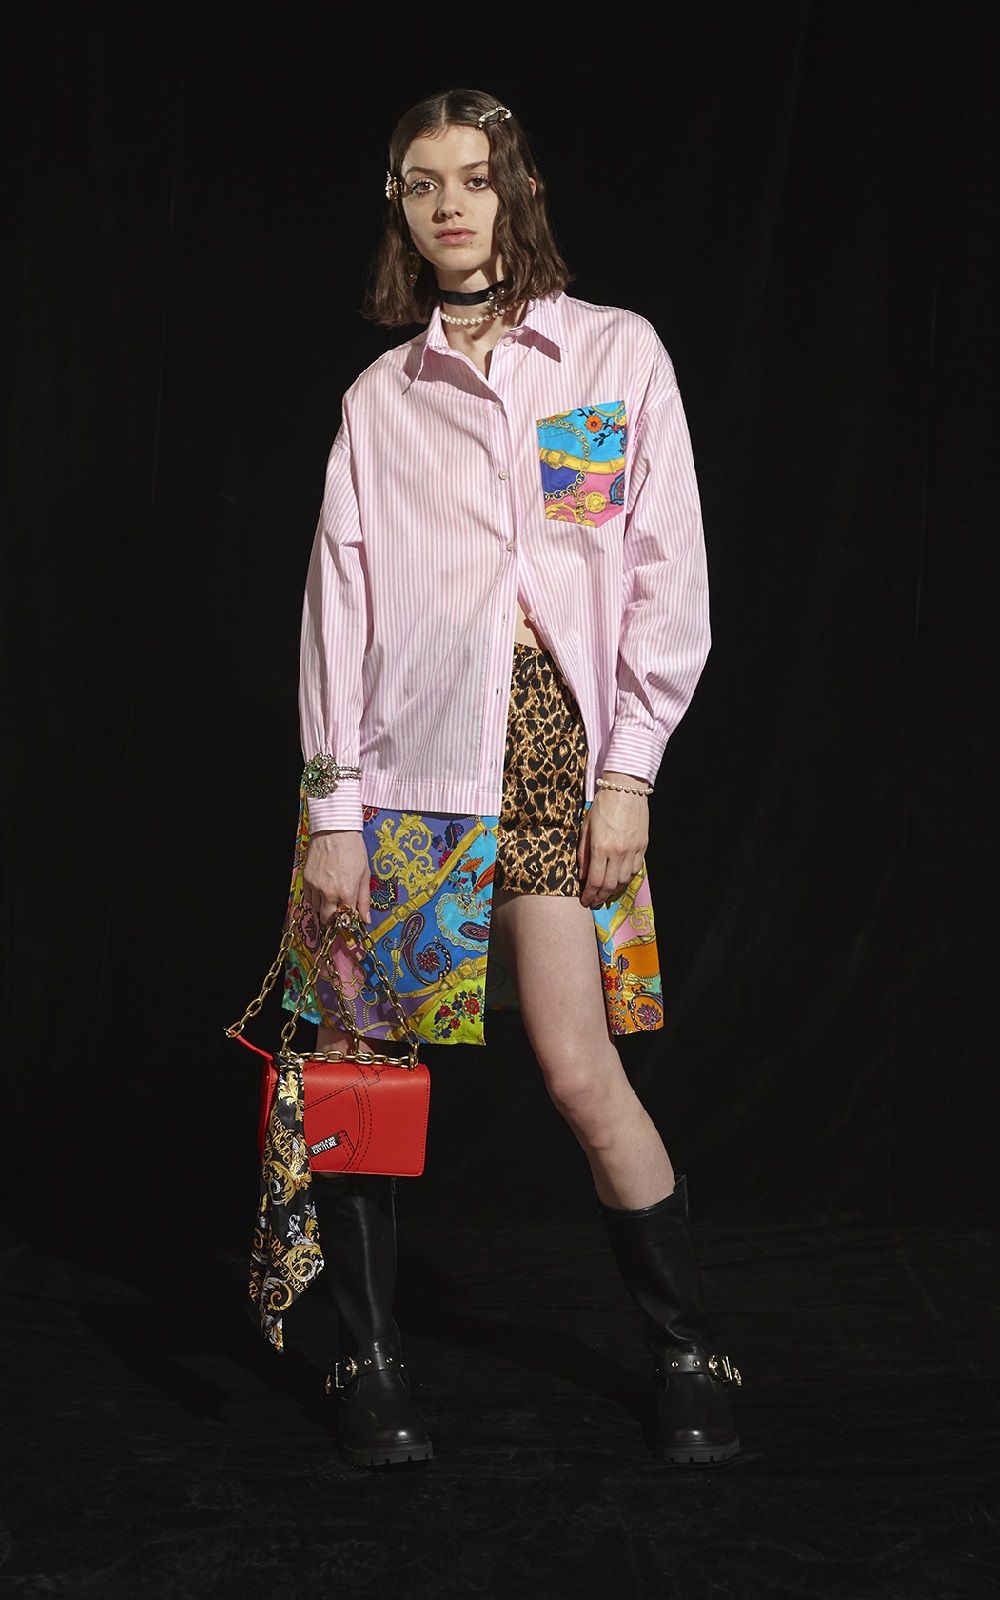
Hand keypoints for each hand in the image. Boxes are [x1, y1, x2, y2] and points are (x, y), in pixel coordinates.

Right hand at [302, 831, 371, 925]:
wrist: (335, 830)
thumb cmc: (353, 849)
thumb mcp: (364, 875)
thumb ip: (364, 900)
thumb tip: (366, 919)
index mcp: (346, 892)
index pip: (345, 919)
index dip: (348, 922)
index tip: (350, 920)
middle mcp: (329, 892)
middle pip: (327, 919)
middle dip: (334, 920)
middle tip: (340, 915)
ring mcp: (315, 886)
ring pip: (316, 909)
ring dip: (323, 909)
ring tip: (332, 901)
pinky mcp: (306, 879)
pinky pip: (307, 898)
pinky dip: (314, 900)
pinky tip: (322, 893)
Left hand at [577, 787, 648, 908]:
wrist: (626, 789)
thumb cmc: (603, 805)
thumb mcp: (586, 827)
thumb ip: (583, 852)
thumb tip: (582, 874)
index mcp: (601, 847)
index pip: (594, 880)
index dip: (589, 894)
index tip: (585, 901)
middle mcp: (618, 852)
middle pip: (609, 885)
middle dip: (600, 897)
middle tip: (594, 901)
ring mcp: (633, 850)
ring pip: (624, 880)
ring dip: (613, 890)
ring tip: (605, 893)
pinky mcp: (643, 846)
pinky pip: (635, 870)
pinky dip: (626, 879)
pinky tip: (619, 880)